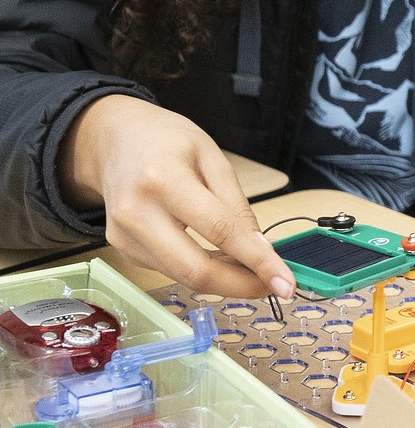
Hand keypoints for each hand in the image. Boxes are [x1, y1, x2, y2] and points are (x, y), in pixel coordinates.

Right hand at [58, 95, 294, 299]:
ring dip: (224, 280)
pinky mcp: (122, 249)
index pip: (220, 231)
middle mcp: (137, 213)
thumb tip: (261, 249)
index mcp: (164, 179)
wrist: (115, 141)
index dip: (257, 261)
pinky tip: (220, 260)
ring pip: (182, 276)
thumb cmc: (168, 142)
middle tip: (272, 286)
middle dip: (240, 286)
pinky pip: (169, 270)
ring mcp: (124, 236)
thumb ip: (237, 205)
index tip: (285, 282)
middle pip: (195, 270)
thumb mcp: (213, 158)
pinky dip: (200, 270)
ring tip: (251, 269)